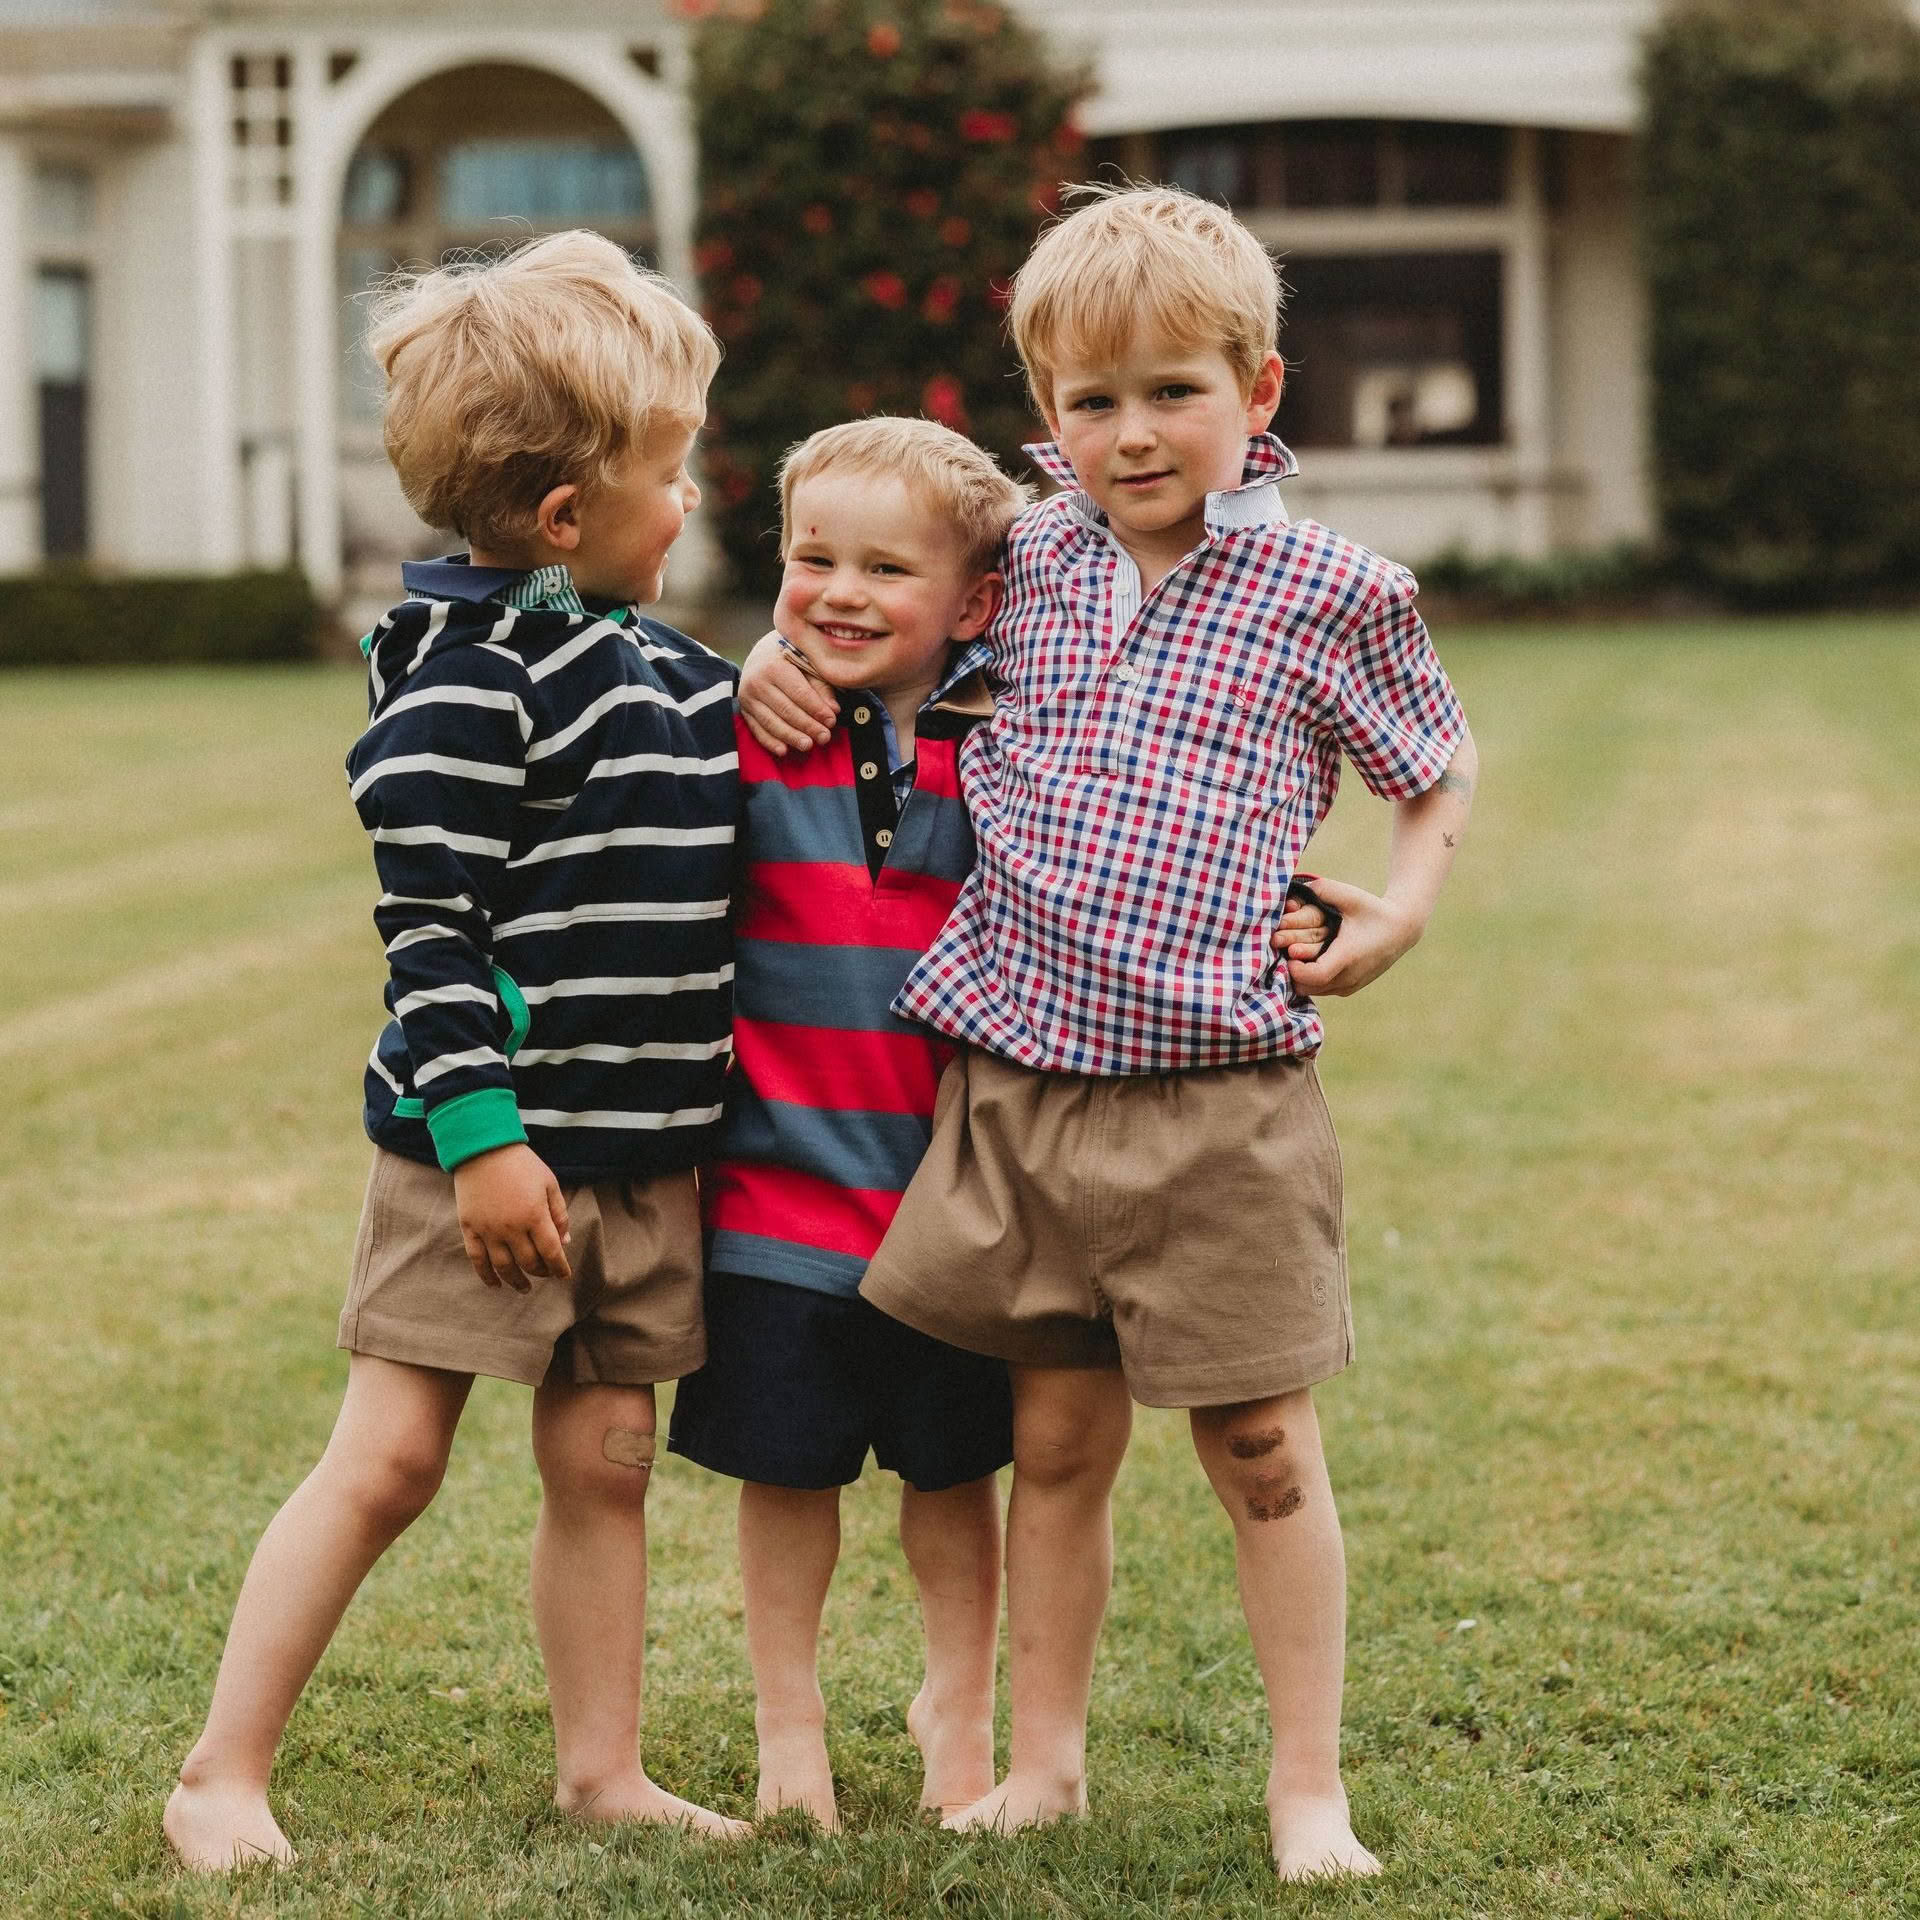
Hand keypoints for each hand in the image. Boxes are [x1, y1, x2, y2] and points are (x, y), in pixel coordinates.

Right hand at [453, 1143, 570, 1290]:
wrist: (482, 1148)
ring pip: (504, 1267)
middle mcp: (511, 1227)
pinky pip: (477, 1260)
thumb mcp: (549, 1183)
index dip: (559, 1267)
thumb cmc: (521, 1164)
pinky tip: (495, 1285)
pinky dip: (486, 1276)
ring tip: (524, 1288)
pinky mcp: (469, 1228)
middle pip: (529, 1262)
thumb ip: (559, 1214)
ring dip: (516, 1281)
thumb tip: (564, 1242)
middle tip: (545, 1274)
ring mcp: (488, 1230)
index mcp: (534, 1215)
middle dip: (540, 1272)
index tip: (564, 1275)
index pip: (551, 1252)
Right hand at [738, 630, 835, 755]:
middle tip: (824, 737)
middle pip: (786, 709)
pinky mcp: (744, 710)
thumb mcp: (807, 663)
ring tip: (808, 746)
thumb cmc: (790, 658)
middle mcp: (757, 682)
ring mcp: (748, 698)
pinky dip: (770, 742)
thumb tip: (833, 710)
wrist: (761, 655)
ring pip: (771, 722)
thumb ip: (821, 686)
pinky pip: (757, 729)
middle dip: (807, 726)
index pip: (799, 693)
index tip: (831, 721)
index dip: (816, 709)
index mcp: (774, 666)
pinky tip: (784, 751)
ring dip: (791, 736)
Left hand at [1281, 874, 1423, 998]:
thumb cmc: (1373, 909)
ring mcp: (1351, 985)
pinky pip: (1323, 991)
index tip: (1288, 953)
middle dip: (1292, 972)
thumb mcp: (1349, 895)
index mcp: (1348, 955)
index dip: (1296, 969)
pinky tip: (1305, 963)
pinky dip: (1311, 981)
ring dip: (1300, 977)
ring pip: (1314, 991)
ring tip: (1292, 957)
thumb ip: (1321, 889)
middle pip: (1309, 987)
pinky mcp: (1351, 988)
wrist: (1401, 929)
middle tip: (1284, 953)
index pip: (1315, 975)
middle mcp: (1350, 976)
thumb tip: (1295, 891)